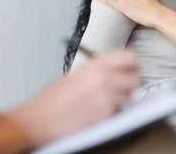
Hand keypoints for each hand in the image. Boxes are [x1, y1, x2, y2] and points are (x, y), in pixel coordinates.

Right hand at [8, 50, 140, 147]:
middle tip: (122, 90)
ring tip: (105, 103)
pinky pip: (120, 112)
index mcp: (96, 64)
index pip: (130, 56)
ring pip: (131, 96)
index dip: (132, 65)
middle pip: (137, 77)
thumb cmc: (52, 100)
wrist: (38, 120)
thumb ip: (99, 70)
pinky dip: (113, 113)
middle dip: (131, 84)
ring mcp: (107, 96)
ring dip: (123, 100)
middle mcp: (104, 77)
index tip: (130, 71)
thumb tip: (117, 72)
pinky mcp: (106, 115)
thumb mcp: (77, 74)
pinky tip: (98, 113)